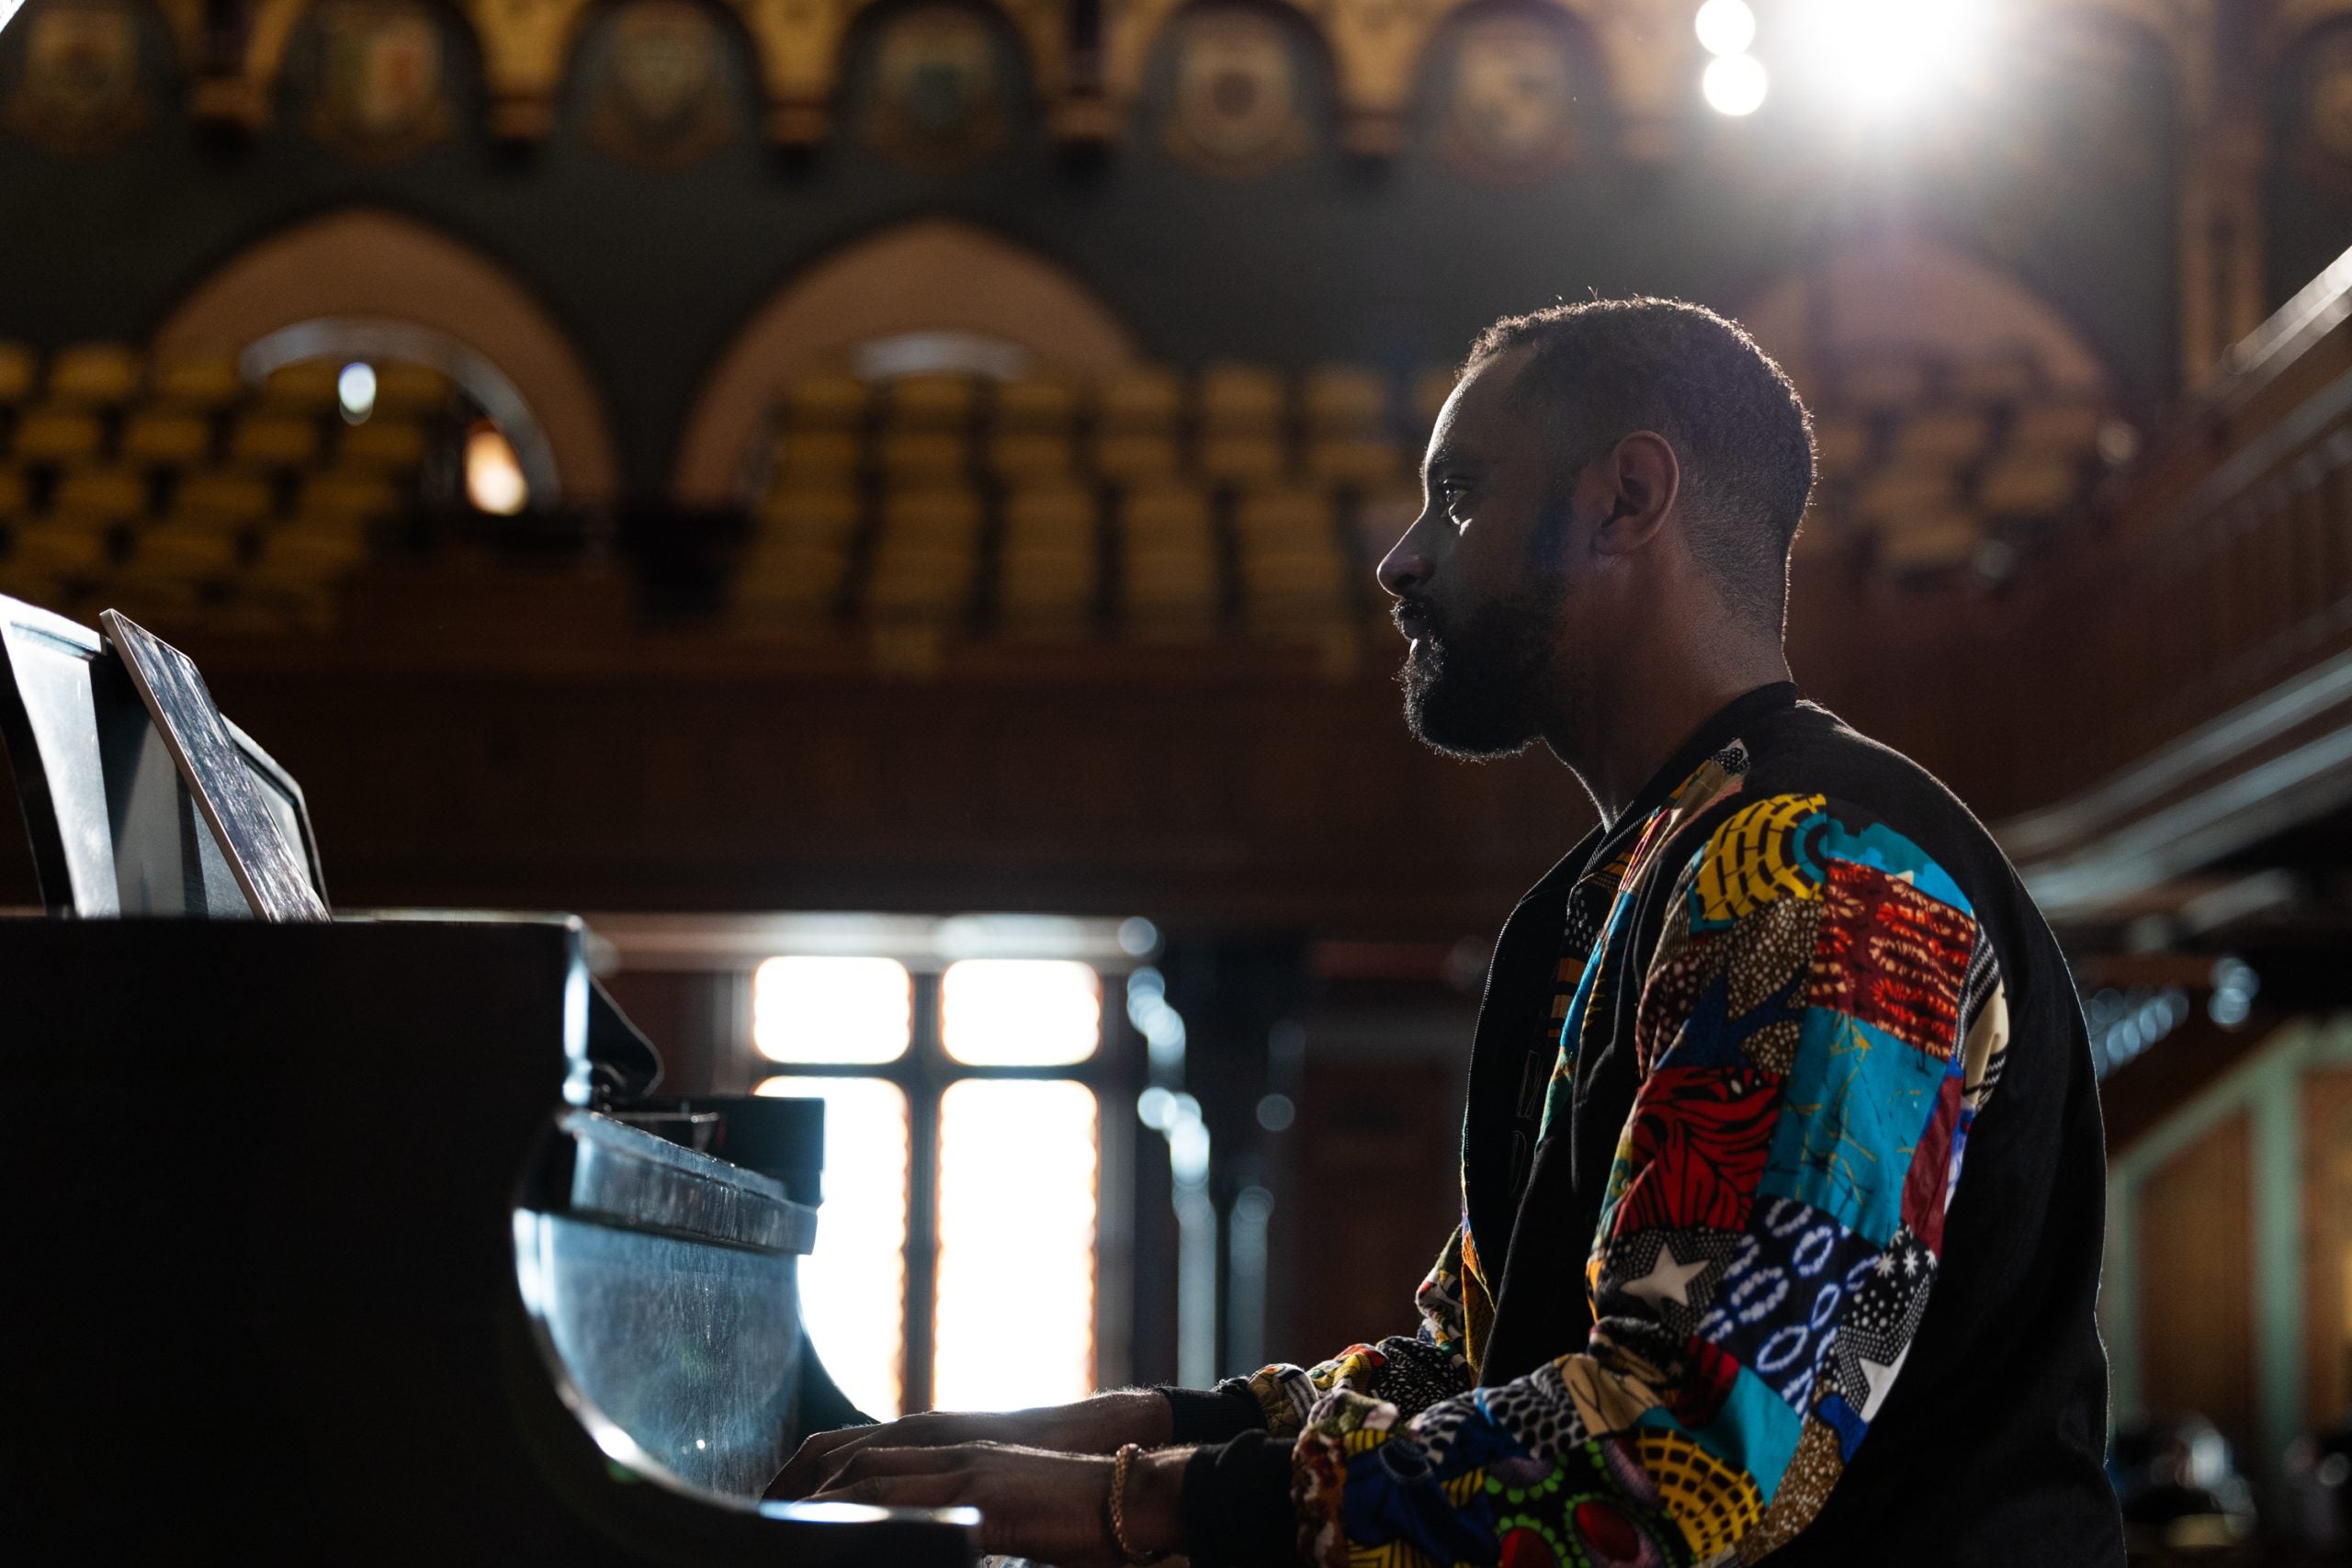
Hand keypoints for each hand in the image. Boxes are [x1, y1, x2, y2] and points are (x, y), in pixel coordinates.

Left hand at [769, 1390, 1170, 1500]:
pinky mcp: (982, 1493)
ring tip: (783, 1524)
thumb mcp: (998, 1511)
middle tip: (757, 1514)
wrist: (1128, 1494)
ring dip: (818, 1498)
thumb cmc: (1071, 1513)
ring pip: (866, 1473)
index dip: (807, 1470)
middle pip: (846, 1455)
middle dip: (795, 1483)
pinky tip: (844, 1532)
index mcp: (947, 1450)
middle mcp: (946, 1447)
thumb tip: (930, 1538)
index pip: (856, 1450)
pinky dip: (868, 1513)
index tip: (773, 1499)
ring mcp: (961, 1466)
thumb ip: (956, 1517)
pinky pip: (910, 1501)